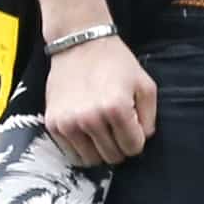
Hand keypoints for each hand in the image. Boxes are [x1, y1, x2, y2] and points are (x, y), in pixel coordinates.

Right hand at [44, 32, 156, 165]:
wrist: (79, 43)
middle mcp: (91, 119)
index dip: (136, 140)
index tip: (131, 127)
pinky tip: (85, 130)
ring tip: (100, 130)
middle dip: (119, 146)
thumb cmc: (115, 62)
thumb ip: (150, 117)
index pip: (133, 148)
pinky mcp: (53, 124)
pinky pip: (71, 154)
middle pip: (113, 157)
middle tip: (116, 128)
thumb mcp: (145, 84)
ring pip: (91, 160)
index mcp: (116, 108)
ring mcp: (69, 123)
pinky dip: (81, 147)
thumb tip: (141, 140)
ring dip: (99, 150)